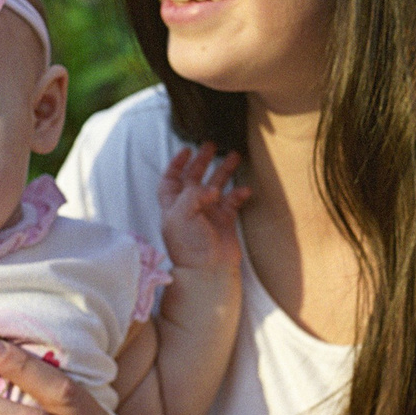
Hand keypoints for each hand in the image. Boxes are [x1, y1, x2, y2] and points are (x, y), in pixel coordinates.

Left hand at [156, 145, 248, 273]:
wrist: (208, 269)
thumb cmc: (189, 245)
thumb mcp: (181, 215)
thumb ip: (193, 194)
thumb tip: (211, 188)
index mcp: (173, 205)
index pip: (170, 179)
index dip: (176, 164)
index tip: (186, 150)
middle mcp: (190, 207)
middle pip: (194, 178)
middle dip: (202, 161)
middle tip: (211, 145)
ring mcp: (208, 213)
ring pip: (216, 185)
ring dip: (224, 171)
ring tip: (235, 156)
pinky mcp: (225, 220)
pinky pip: (233, 200)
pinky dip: (239, 193)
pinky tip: (245, 189)